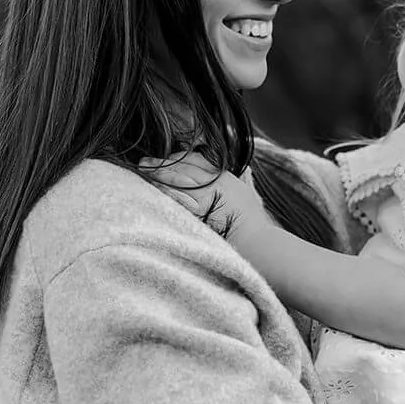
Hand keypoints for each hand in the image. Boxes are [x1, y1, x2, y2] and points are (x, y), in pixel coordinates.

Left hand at [138, 152, 264, 227]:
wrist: (260, 245)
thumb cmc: (254, 226)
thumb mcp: (249, 198)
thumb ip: (245, 181)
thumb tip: (248, 170)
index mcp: (227, 177)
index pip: (197, 159)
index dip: (177, 158)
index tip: (162, 161)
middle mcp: (219, 180)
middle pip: (186, 166)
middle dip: (163, 164)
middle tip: (144, 163)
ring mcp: (213, 192)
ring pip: (181, 177)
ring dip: (161, 173)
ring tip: (144, 170)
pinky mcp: (206, 206)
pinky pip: (182, 195)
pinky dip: (168, 189)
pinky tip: (155, 186)